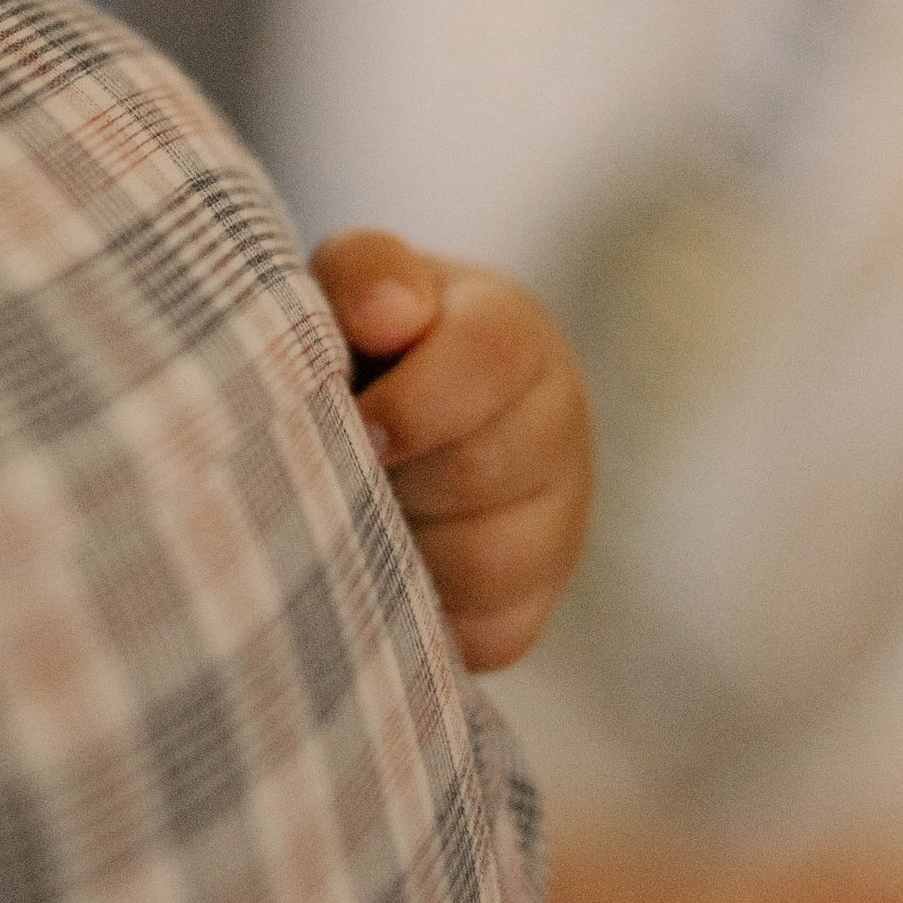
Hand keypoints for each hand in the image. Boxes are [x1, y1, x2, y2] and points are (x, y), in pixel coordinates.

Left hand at [308, 229, 592, 671]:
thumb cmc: (357, 344)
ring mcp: (557, 522)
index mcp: (513, 332)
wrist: (378, 423)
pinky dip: (425, 614)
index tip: (355, 421)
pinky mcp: (529, 605)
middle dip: (395, 474)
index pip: (493, 358)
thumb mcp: (352, 283)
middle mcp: (558, 425)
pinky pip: (484, 632)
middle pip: (485, 469)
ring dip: (403, 545)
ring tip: (359, 514)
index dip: (415, 400)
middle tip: (344, 466)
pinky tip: (384, 573)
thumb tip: (392, 314)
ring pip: (487, 561)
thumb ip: (367, 271)